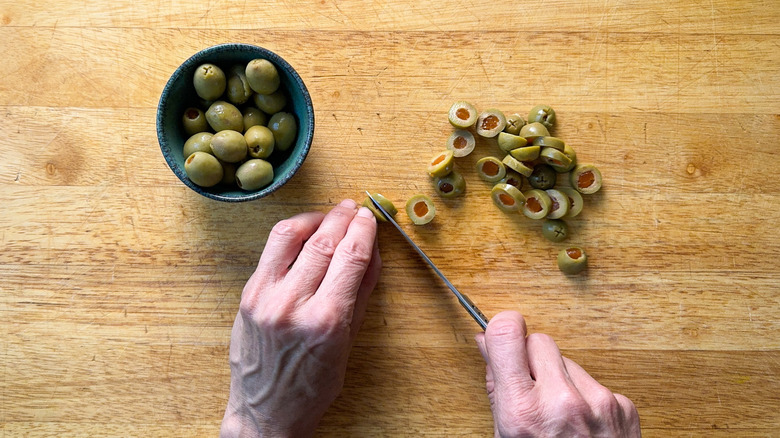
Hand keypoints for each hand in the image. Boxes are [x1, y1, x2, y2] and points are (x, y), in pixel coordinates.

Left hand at [221, 199, 380, 437]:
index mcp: (326, 321)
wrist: (265, 412)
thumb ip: (361, 293)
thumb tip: (372, 252)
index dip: (364, 230)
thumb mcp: (348, 343)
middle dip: (342, 218)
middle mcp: (292, 305)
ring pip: (290, 235)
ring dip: (314, 218)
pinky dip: (290, 234)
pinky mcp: (247, 296)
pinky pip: (270, 251)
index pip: (351, 256)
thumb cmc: (311, 386)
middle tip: (353, 208)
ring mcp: (264, 298)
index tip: (370, 218)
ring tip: (328, 214)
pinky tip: (304, 232)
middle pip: (323, 241)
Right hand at [475, 311, 640, 437]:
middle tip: (528, 385)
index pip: (509, 334)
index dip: (502, 327)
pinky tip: (581, 424)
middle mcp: (563, 403)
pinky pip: (593, 382)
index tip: (501, 333)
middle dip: (530, 358)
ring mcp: (598, 403)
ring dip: (559, 379)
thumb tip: (488, 346)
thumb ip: (498, 389)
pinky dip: (585, 397)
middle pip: (539, 341)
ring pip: (568, 361)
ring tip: (558, 416)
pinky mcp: (623, 406)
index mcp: (524, 413)